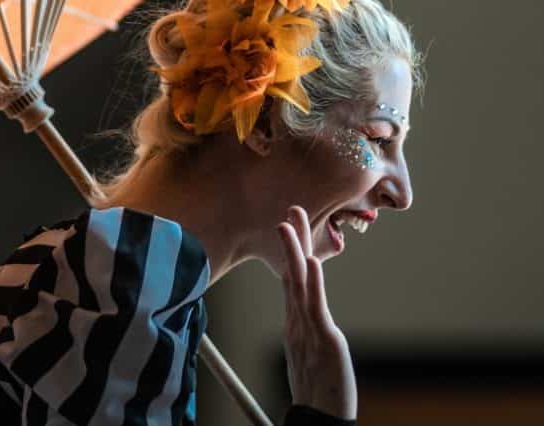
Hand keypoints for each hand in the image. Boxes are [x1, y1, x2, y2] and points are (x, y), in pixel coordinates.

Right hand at [277, 205, 356, 420]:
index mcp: (295, 322)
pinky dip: (313, 284)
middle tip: (290, 210)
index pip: (292, 279)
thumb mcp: (307, 354)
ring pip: (299, 283)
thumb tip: (300, 316)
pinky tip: (312, 263)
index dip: (291, 252)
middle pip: (292, 273)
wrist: (320, 421)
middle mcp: (298, 321)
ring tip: (290, 223)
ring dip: (295, 251)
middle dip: (292, 241)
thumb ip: (302, 331)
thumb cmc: (316, 390)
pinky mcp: (324, 341)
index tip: (290, 225)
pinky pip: (316, 308)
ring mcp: (309, 329)